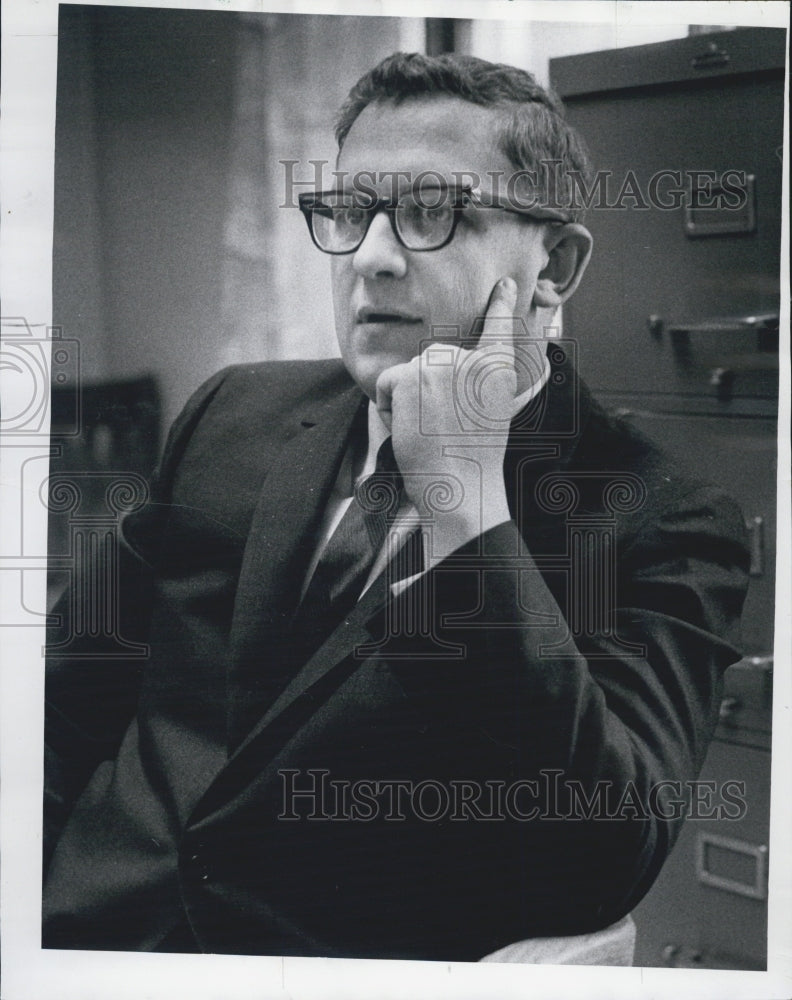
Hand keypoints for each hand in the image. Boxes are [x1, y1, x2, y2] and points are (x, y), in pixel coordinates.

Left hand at [375, 277, 518, 561]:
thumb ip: (478, 385)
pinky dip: (388, 405)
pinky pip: (387, 383)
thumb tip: (461, 367)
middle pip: (433, 361)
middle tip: (442, 427)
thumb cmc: (473, 461)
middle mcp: (472, 359)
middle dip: (426, 389)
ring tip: (428, 431)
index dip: (501, 303)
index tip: (505, 282)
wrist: (461, 486)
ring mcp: (442, 364)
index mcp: (498, 370)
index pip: (500, 327)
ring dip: (407, 400)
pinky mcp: (413, 375)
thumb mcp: (490, 415)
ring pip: (408, 373)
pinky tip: (410, 427)